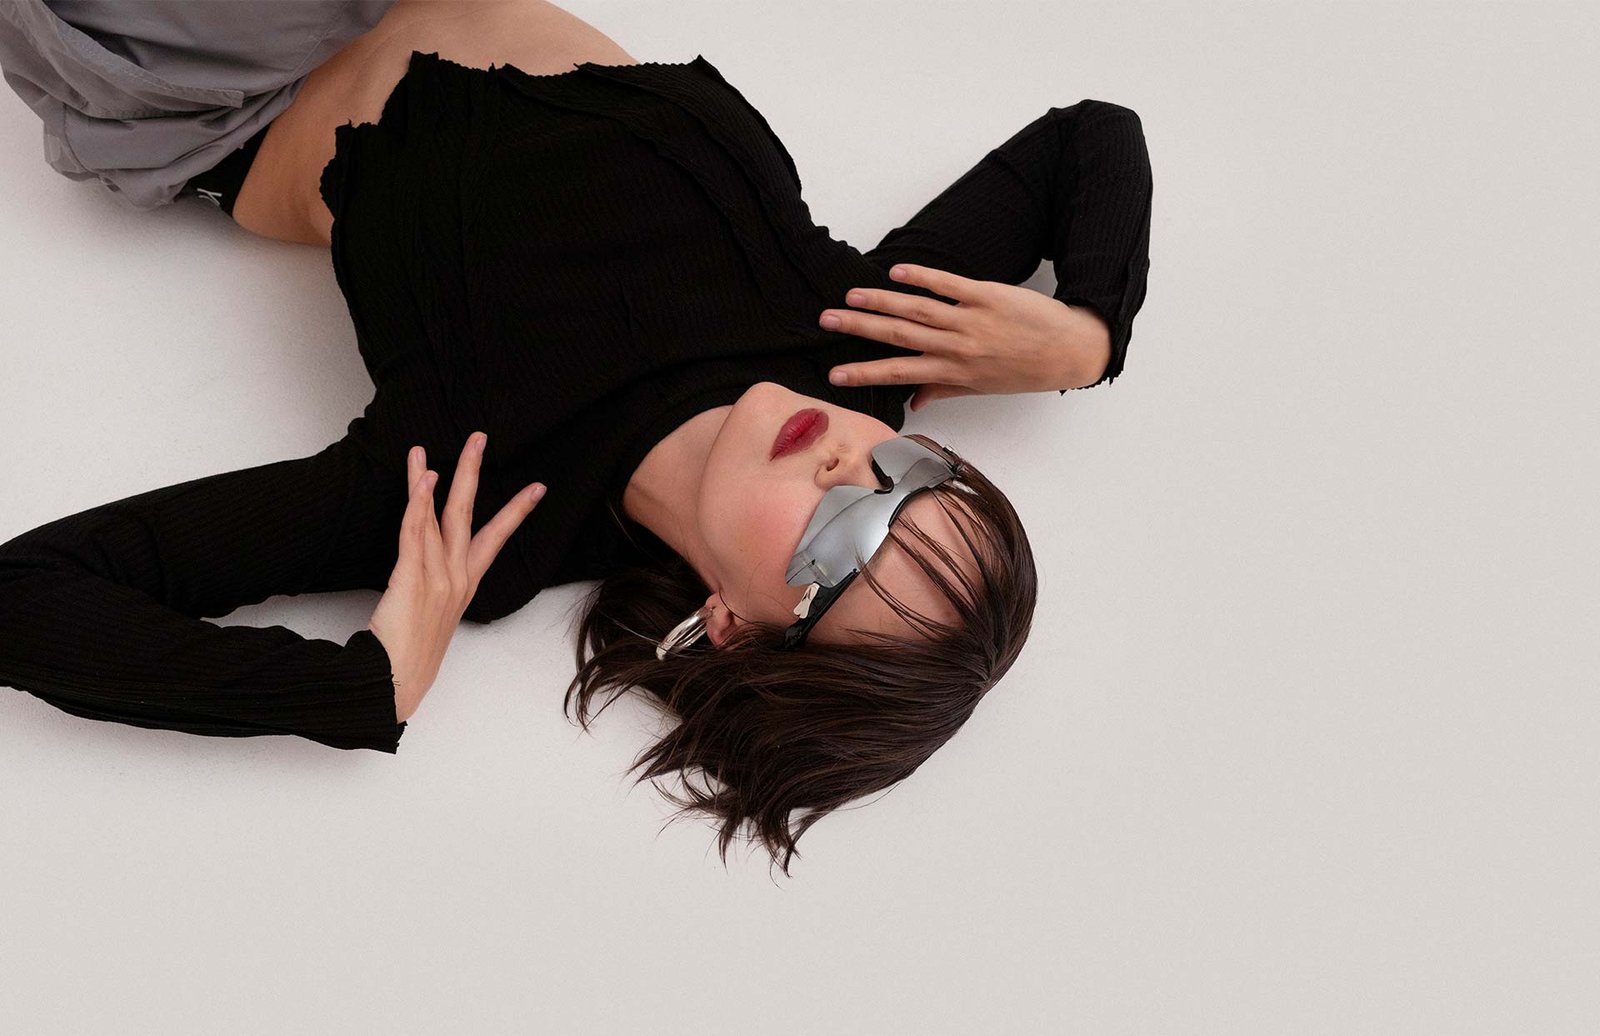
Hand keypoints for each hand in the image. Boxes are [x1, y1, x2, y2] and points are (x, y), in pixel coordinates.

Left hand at [368, 433, 546, 722]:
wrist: (397, 679)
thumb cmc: (411, 650)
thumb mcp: (433, 610)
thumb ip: (434, 580)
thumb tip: (429, 558)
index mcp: (466, 583)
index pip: (496, 538)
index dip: (516, 511)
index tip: (538, 488)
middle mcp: (457, 576)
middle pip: (468, 514)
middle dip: (473, 472)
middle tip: (478, 438)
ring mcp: (437, 577)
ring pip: (437, 517)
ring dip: (429, 479)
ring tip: (423, 450)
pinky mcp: (413, 579)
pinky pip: (415, 533)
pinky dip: (419, 504)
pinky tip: (422, 481)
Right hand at [818, 263, 1112, 408]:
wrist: (1068, 350)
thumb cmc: (1026, 370)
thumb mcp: (984, 388)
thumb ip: (946, 390)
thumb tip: (914, 400)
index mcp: (954, 372)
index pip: (899, 373)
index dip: (865, 373)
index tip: (835, 375)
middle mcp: (957, 347)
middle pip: (898, 335)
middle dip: (859, 329)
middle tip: (827, 321)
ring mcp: (970, 319)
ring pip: (916, 309)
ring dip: (880, 302)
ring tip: (850, 296)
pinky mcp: (986, 295)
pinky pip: (948, 285)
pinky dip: (922, 277)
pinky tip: (896, 273)